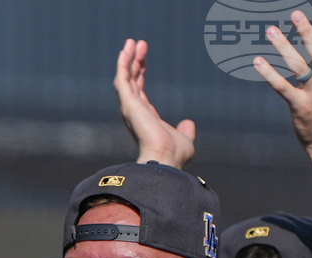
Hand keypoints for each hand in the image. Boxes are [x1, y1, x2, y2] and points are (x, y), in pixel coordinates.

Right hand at [115, 39, 195, 167]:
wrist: (166, 159)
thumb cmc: (174, 154)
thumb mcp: (184, 138)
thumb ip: (185, 130)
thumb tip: (188, 124)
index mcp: (145, 118)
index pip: (139, 90)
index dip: (140, 73)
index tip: (143, 58)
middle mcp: (134, 112)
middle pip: (131, 81)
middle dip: (134, 62)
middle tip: (138, 44)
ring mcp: (130, 108)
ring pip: (125, 78)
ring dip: (127, 59)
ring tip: (131, 42)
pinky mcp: (129, 104)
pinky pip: (123, 80)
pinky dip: (123, 65)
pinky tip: (126, 51)